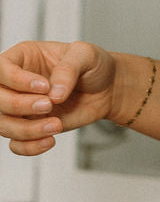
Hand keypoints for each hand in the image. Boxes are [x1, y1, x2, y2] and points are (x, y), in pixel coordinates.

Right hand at [0, 40, 117, 155]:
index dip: (16, 80)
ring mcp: (22, 107)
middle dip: (19, 105)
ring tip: (56, 125)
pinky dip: (29, 146)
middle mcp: (16, 84)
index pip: (0, 69)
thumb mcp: (86, 54)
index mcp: (23, 58)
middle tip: (49, 105)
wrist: (107, 89)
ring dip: (26, 129)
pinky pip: (16, 144)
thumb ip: (69, 68)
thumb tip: (54, 93)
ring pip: (3, 124)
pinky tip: (49, 140)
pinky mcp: (31, 127)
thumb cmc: (93, 66)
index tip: (44, 86)